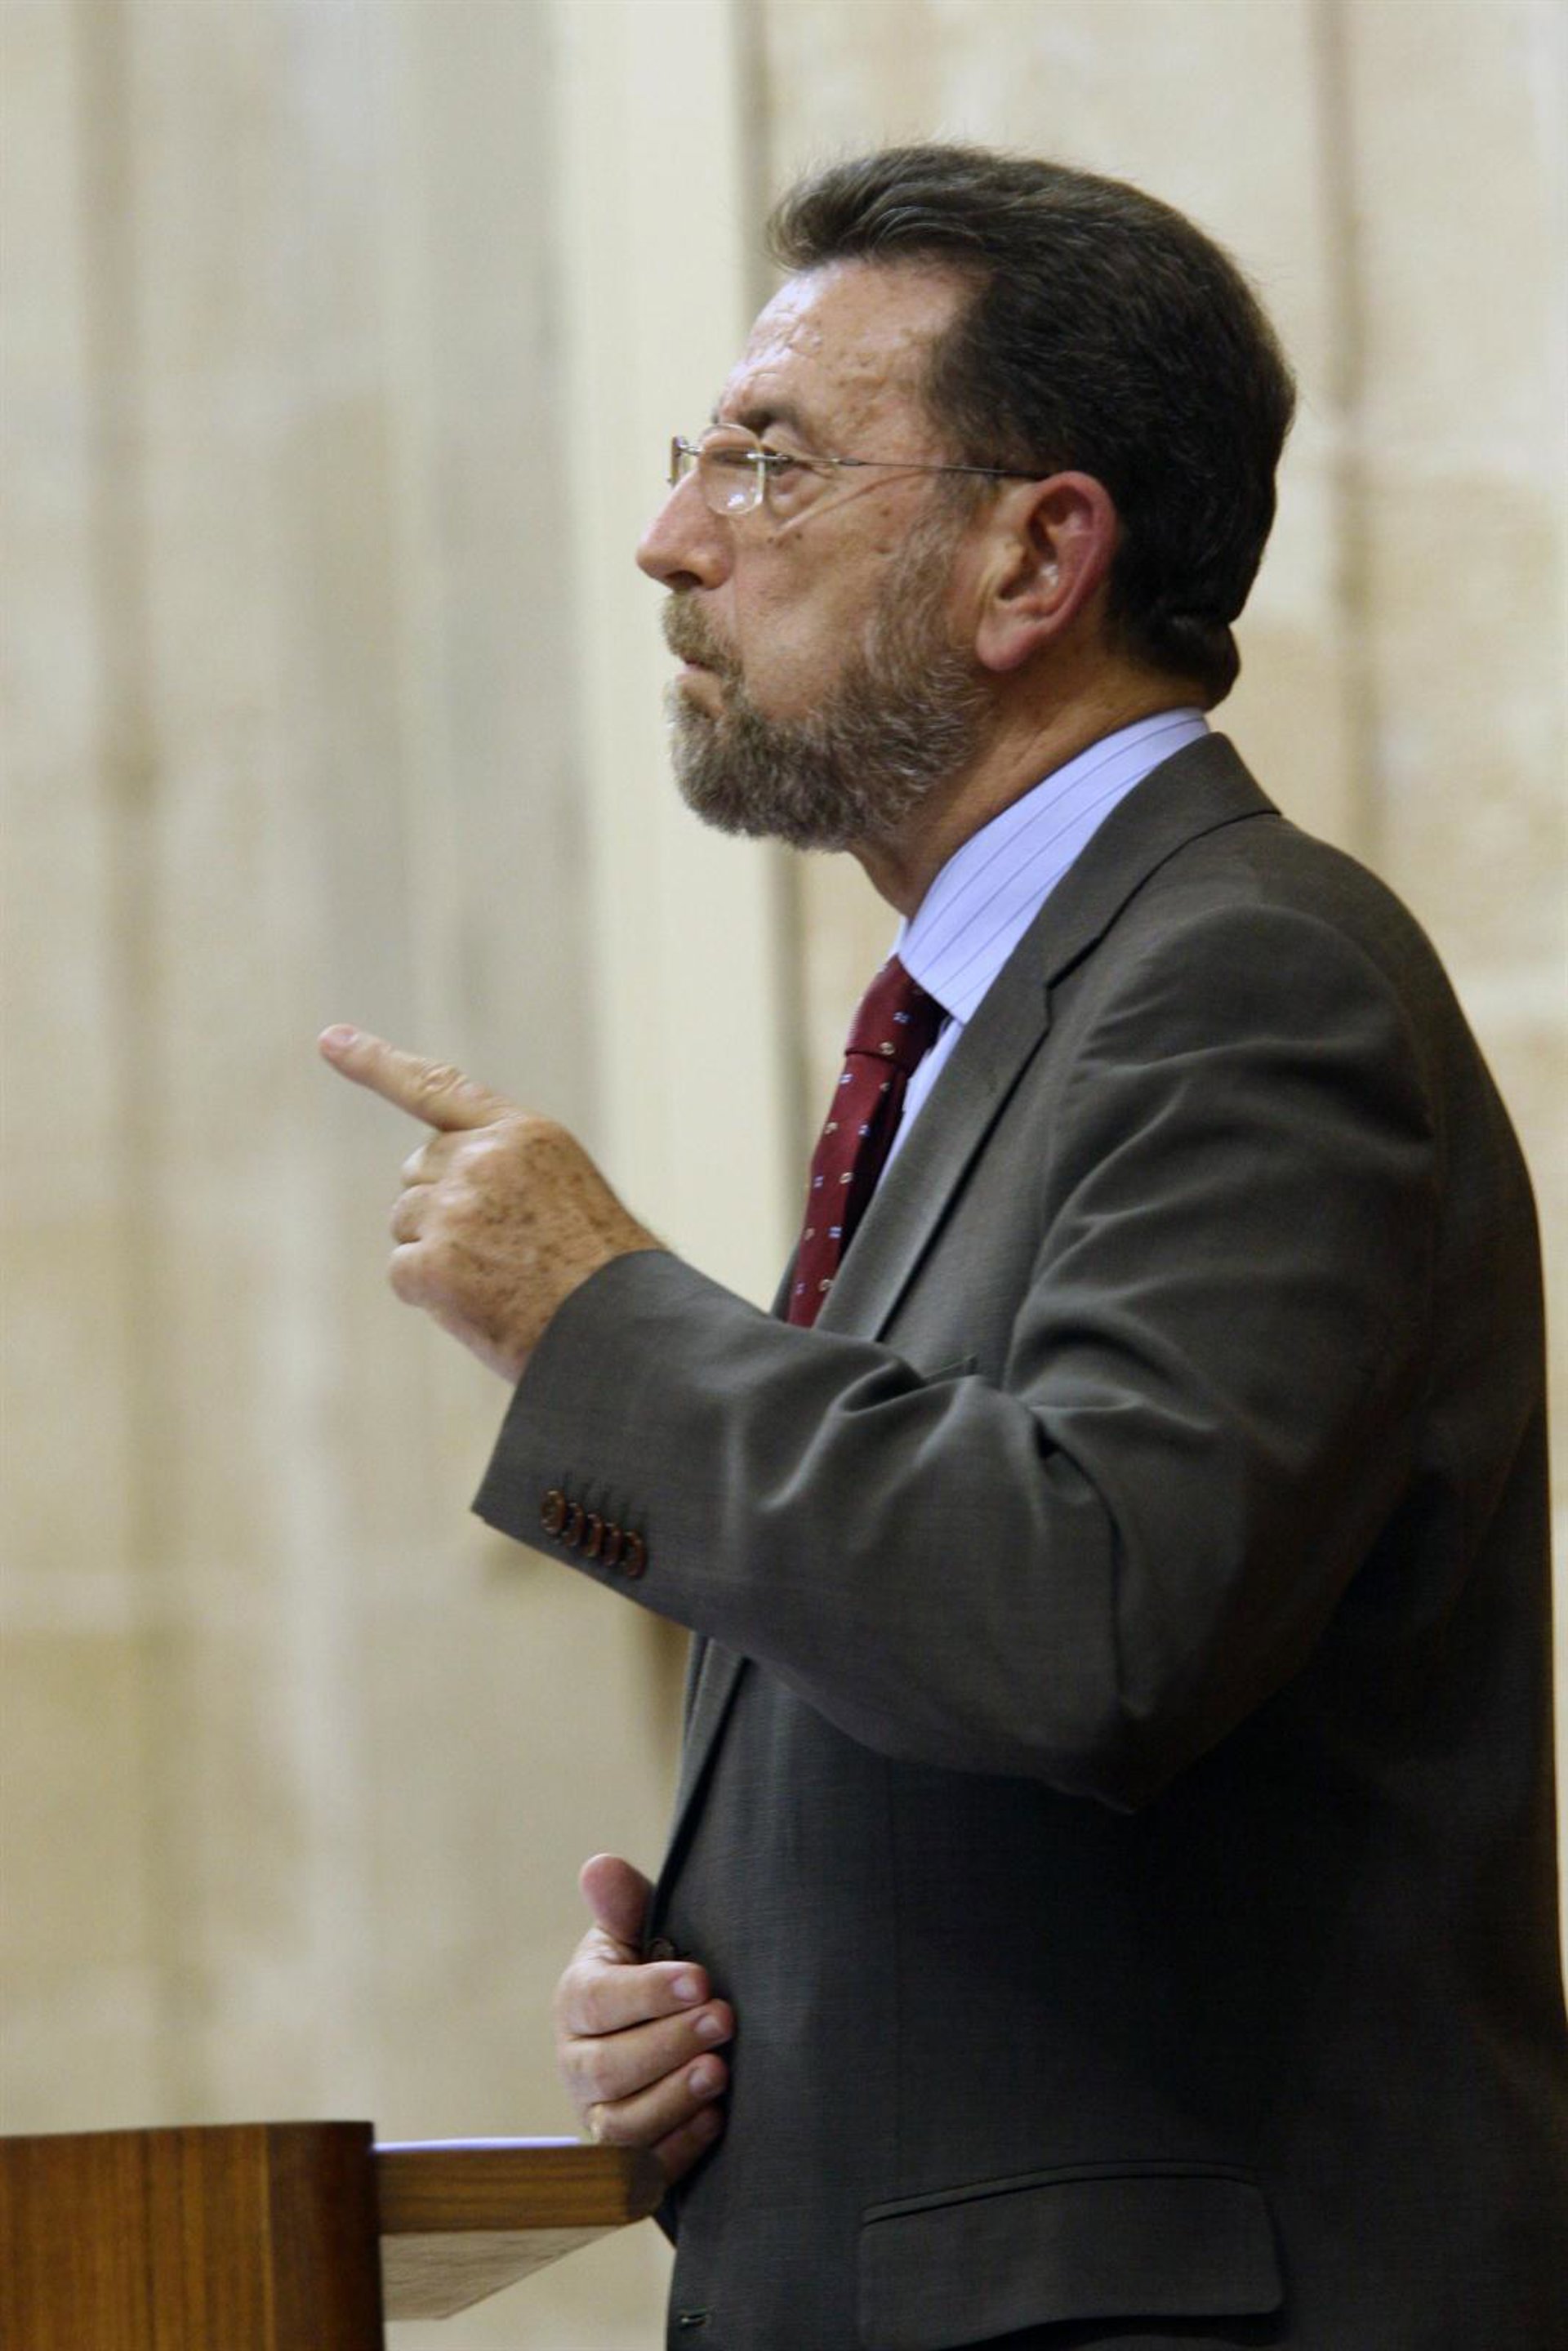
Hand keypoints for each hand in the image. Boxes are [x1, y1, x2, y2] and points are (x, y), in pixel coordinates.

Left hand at [319, 1027, 661, 1380]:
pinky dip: (430, 1295)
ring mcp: (456, 1208)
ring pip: (406, 1223)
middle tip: (500, 1250)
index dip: (377, 1063)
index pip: (439, 1088)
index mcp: (525, 1134)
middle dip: (440, 1208)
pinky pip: (403, 1273)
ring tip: (500, 1280)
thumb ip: (506, 1171)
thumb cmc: (605, 1276)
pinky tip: (482, 1306)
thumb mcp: (567, 1192)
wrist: (623, 1330)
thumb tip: (433, 1192)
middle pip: (418, 1173)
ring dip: (437, 1253)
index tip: (330, 1040)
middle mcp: (484, 1159)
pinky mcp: (435, 1261)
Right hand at [554, 1854, 732, 2184]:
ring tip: (720, 2072)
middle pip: (607, 2069)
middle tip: (725, 2020)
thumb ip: (624, 1905)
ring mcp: (599, 2115)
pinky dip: (678, 2148)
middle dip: (668, 2045)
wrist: (669, 2026)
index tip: (701, 1980)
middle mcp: (578, 2062)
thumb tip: (600, 1866)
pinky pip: (642, 2171)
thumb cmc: (657, 1967)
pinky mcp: (627, 2160)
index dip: (648, 1994)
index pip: (599, 2001)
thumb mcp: (640, 1931)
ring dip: (673, 2100)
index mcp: (578, 2000)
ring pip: (621, 2126)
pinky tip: (717, 2119)